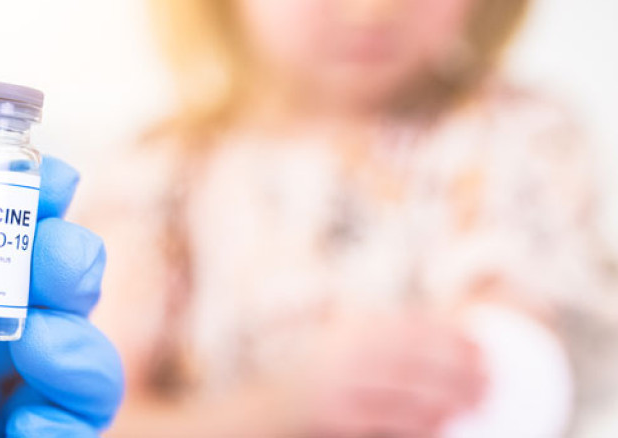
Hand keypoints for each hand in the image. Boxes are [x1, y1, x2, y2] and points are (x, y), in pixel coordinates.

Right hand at [298, 312, 484, 436]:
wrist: (265, 409)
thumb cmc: (312, 380)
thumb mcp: (341, 345)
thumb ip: (379, 338)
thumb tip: (443, 341)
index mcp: (351, 330)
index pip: (412, 327)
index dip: (452, 336)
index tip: (481, 348)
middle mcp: (347, 352)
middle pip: (419, 359)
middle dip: (460, 371)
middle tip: (489, 384)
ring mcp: (342, 386)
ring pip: (410, 392)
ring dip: (448, 400)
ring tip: (473, 406)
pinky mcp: (339, 417)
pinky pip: (392, 422)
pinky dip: (421, 426)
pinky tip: (440, 428)